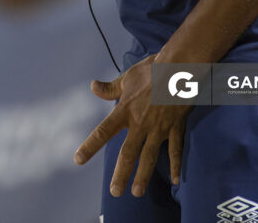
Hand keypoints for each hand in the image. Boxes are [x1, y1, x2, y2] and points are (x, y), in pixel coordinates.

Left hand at [74, 55, 188, 197]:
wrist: (179, 66)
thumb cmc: (151, 69)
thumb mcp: (127, 77)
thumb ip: (110, 87)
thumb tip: (93, 86)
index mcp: (125, 110)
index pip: (103, 131)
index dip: (90, 146)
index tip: (78, 160)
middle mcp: (140, 123)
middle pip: (128, 153)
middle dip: (121, 174)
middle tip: (116, 192)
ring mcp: (159, 127)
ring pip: (149, 156)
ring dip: (143, 176)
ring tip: (137, 192)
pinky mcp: (175, 127)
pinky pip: (175, 149)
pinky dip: (176, 165)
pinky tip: (175, 180)